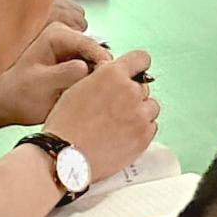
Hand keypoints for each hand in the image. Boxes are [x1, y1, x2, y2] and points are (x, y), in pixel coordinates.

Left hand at [0, 15, 109, 129]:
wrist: (10, 103)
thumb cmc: (19, 93)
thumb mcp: (42, 84)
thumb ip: (64, 74)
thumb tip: (86, 68)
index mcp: (57, 34)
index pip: (90, 44)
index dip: (102, 62)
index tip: (107, 79)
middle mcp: (68, 37)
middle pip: (97, 52)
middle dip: (99, 71)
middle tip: (95, 92)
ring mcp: (73, 50)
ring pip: (98, 63)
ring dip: (95, 79)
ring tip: (85, 95)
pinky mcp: (77, 63)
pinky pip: (93, 72)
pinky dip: (91, 84)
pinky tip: (81, 95)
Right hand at [39, 47, 159, 163]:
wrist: (65, 157)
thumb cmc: (65, 125)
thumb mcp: (77, 88)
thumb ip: (101, 77)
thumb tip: (113, 74)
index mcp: (112, 74)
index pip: (141, 59)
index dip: (137, 67)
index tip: (134, 74)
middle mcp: (130, 91)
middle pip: (144, 87)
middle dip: (133, 95)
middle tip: (115, 109)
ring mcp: (140, 115)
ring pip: (150, 108)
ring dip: (139, 113)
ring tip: (118, 125)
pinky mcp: (144, 136)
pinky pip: (151, 127)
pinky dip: (141, 131)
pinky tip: (122, 136)